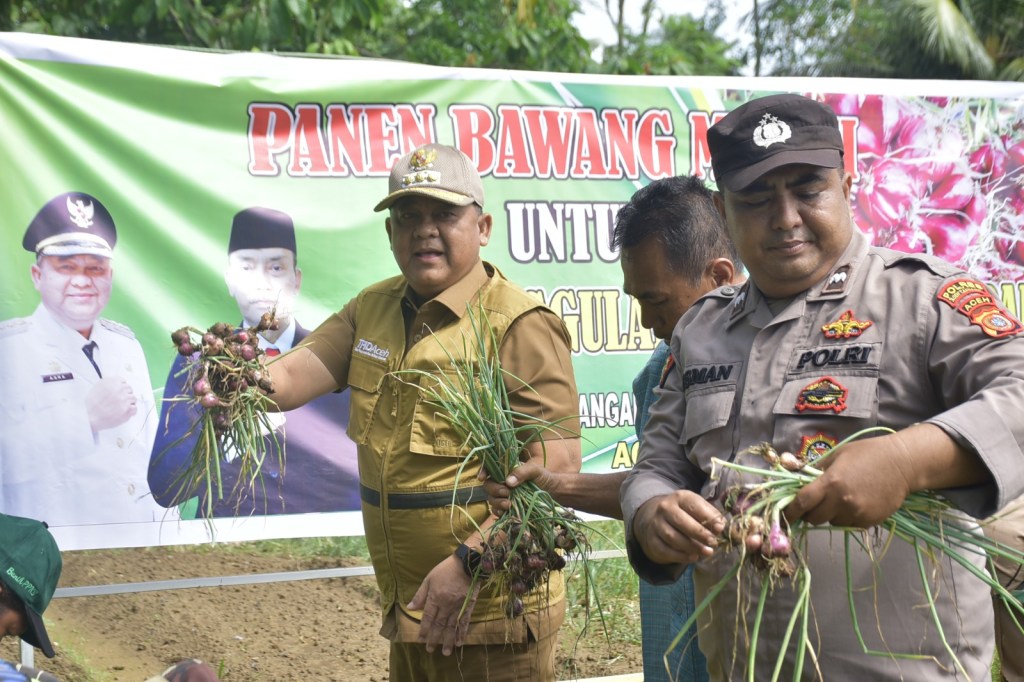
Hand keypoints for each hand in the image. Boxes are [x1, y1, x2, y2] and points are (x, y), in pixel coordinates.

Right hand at [85, 377, 137, 431]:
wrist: (89, 417)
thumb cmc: (91, 405)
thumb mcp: (97, 387)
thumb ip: (109, 384)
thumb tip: (118, 384)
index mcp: (112, 382)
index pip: (123, 381)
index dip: (121, 388)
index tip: (118, 392)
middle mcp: (119, 389)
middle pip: (129, 389)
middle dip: (125, 395)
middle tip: (118, 401)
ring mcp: (124, 399)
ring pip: (133, 399)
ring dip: (128, 403)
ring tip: (120, 408)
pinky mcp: (127, 409)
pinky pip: (135, 409)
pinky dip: (130, 412)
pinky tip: (122, 413)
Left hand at [406, 555, 480, 654]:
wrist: (468, 563)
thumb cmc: (446, 569)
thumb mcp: (429, 579)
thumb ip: (420, 595)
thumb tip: (410, 608)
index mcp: (435, 598)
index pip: (428, 618)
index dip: (424, 630)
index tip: (420, 640)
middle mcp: (446, 605)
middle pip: (439, 625)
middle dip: (434, 639)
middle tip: (430, 650)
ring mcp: (458, 607)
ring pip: (451, 627)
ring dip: (448, 640)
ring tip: (445, 652)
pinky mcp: (468, 606)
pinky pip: (465, 622)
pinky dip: (462, 633)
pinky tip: (460, 642)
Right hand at [479, 460, 558, 514]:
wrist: (552, 493)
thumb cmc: (543, 478)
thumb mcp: (535, 471)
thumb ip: (522, 472)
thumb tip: (508, 481)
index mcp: (506, 470)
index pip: (489, 469)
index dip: (483, 471)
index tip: (482, 477)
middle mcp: (502, 482)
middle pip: (488, 486)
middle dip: (494, 490)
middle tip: (506, 493)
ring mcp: (504, 496)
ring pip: (491, 499)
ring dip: (497, 502)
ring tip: (509, 504)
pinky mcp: (507, 507)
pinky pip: (497, 510)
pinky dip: (499, 511)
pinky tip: (506, 512)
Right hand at [633, 491, 724, 564]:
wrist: (656, 518)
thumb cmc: (684, 514)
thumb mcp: (696, 507)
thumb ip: (710, 515)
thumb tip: (720, 526)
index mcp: (680, 497)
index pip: (693, 506)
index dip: (708, 518)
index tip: (720, 529)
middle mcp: (665, 508)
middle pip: (682, 522)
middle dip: (700, 534)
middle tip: (713, 543)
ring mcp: (656, 524)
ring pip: (673, 537)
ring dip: (692, 547)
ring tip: (706, 552)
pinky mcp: (652, 540)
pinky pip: (666, 550)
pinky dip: (681, 556)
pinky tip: (693, 557)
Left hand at [785, 434, 913, 527]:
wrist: (902, 464)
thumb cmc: (867, 454)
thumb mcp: (837, 455)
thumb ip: (816, 469)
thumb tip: (794, 477)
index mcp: (831, 482)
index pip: (802, 502)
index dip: (790, 511)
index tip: (785, 514)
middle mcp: (842, 501)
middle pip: (814, 518)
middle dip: (810, 513)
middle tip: (815, 503)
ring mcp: (857, 514)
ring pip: (832, 523)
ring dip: (830, 515)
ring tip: (842, 498)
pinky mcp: (869, 522)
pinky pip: (849, 524)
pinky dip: (847, 517)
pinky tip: (856, 502)